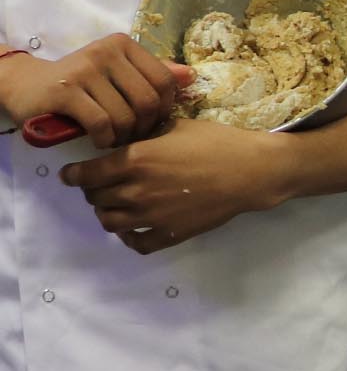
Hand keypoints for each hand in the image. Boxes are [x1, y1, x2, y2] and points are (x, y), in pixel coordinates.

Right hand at [0, 37, 191, 147]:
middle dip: (144, 127)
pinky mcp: (65, 91)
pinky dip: (105, 139)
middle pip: (148, 101)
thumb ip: (151, 74)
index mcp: (124, 45)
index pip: (165, 81)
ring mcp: (85, 70)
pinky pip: (102, 124)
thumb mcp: (117, 73)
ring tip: (115, 139)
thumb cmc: (80, 82)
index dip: (164, 109)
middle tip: (133, 136)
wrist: (27, 85)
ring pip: (125, 115)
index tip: (152, 122)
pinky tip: (100, 140)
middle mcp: (106, 52)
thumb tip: (191, 76)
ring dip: (123, 137)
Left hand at [61, 119, 289, 252]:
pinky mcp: (169, 233)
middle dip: (93, 191)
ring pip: (109, 222)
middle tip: (102, 186)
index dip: (74, 175)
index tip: (71, 176)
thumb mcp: (176, 127)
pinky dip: (130, 237)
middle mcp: (135, 190)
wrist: (250, 171)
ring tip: (116, 207)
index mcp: (134, 160)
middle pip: (95, 198)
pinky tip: (136, 228)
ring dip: (108, 213)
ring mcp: (151, 215)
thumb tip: (129, 140)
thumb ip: (146, 137)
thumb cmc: (216, 142)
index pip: (85, 174)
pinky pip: (136, 243)